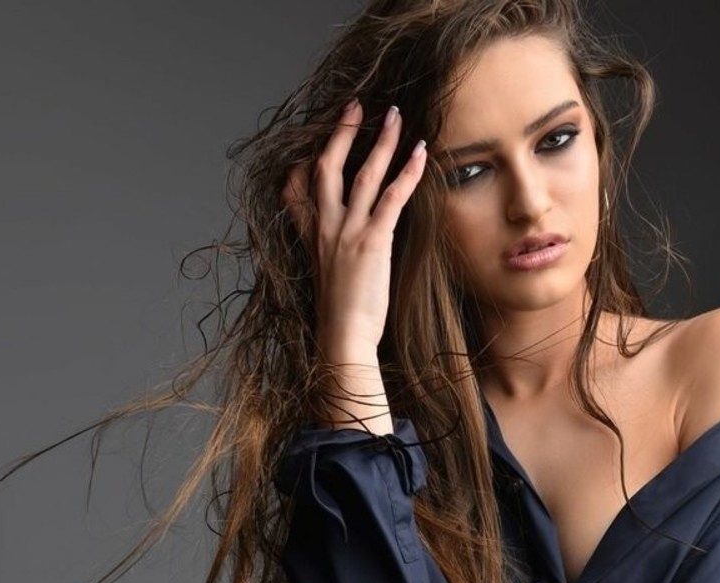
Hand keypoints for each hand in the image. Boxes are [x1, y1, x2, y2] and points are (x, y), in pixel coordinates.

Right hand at [281, 98, 427, 354]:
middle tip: (357, 106)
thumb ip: (331, 253)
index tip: (318, 141)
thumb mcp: (327, 277)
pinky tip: (420, 153)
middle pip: (328, 166)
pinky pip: (392, 197)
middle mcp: (326, 228)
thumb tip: (346, 247)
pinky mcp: (371, 242)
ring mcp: (347, 232)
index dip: (308, 159)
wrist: (343, 339)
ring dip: (380, 141)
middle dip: (342, 132)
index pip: (299, 186)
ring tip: (394, 115)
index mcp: (313, 237)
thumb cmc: (341, 316)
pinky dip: (407, 172)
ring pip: (363, 174)